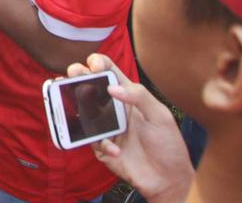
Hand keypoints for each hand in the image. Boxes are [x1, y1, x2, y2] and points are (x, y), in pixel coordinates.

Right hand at [66, 54, 193, 202]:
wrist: (167, 179)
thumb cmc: (168, 145)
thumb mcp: (160, 116)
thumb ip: (140, 96)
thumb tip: (111, 88)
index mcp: (128, 94)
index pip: (108, 70)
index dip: (97, 62)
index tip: (95, 68)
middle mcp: (113, 107)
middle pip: (87, 84)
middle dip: (76, 75)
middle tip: (73, 78)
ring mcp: (104, 125)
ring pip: (80, 108)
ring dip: (75, 105)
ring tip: (76, 108)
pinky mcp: (99, 145)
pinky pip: (90, 138)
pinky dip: (100, 143)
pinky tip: (115, 150)